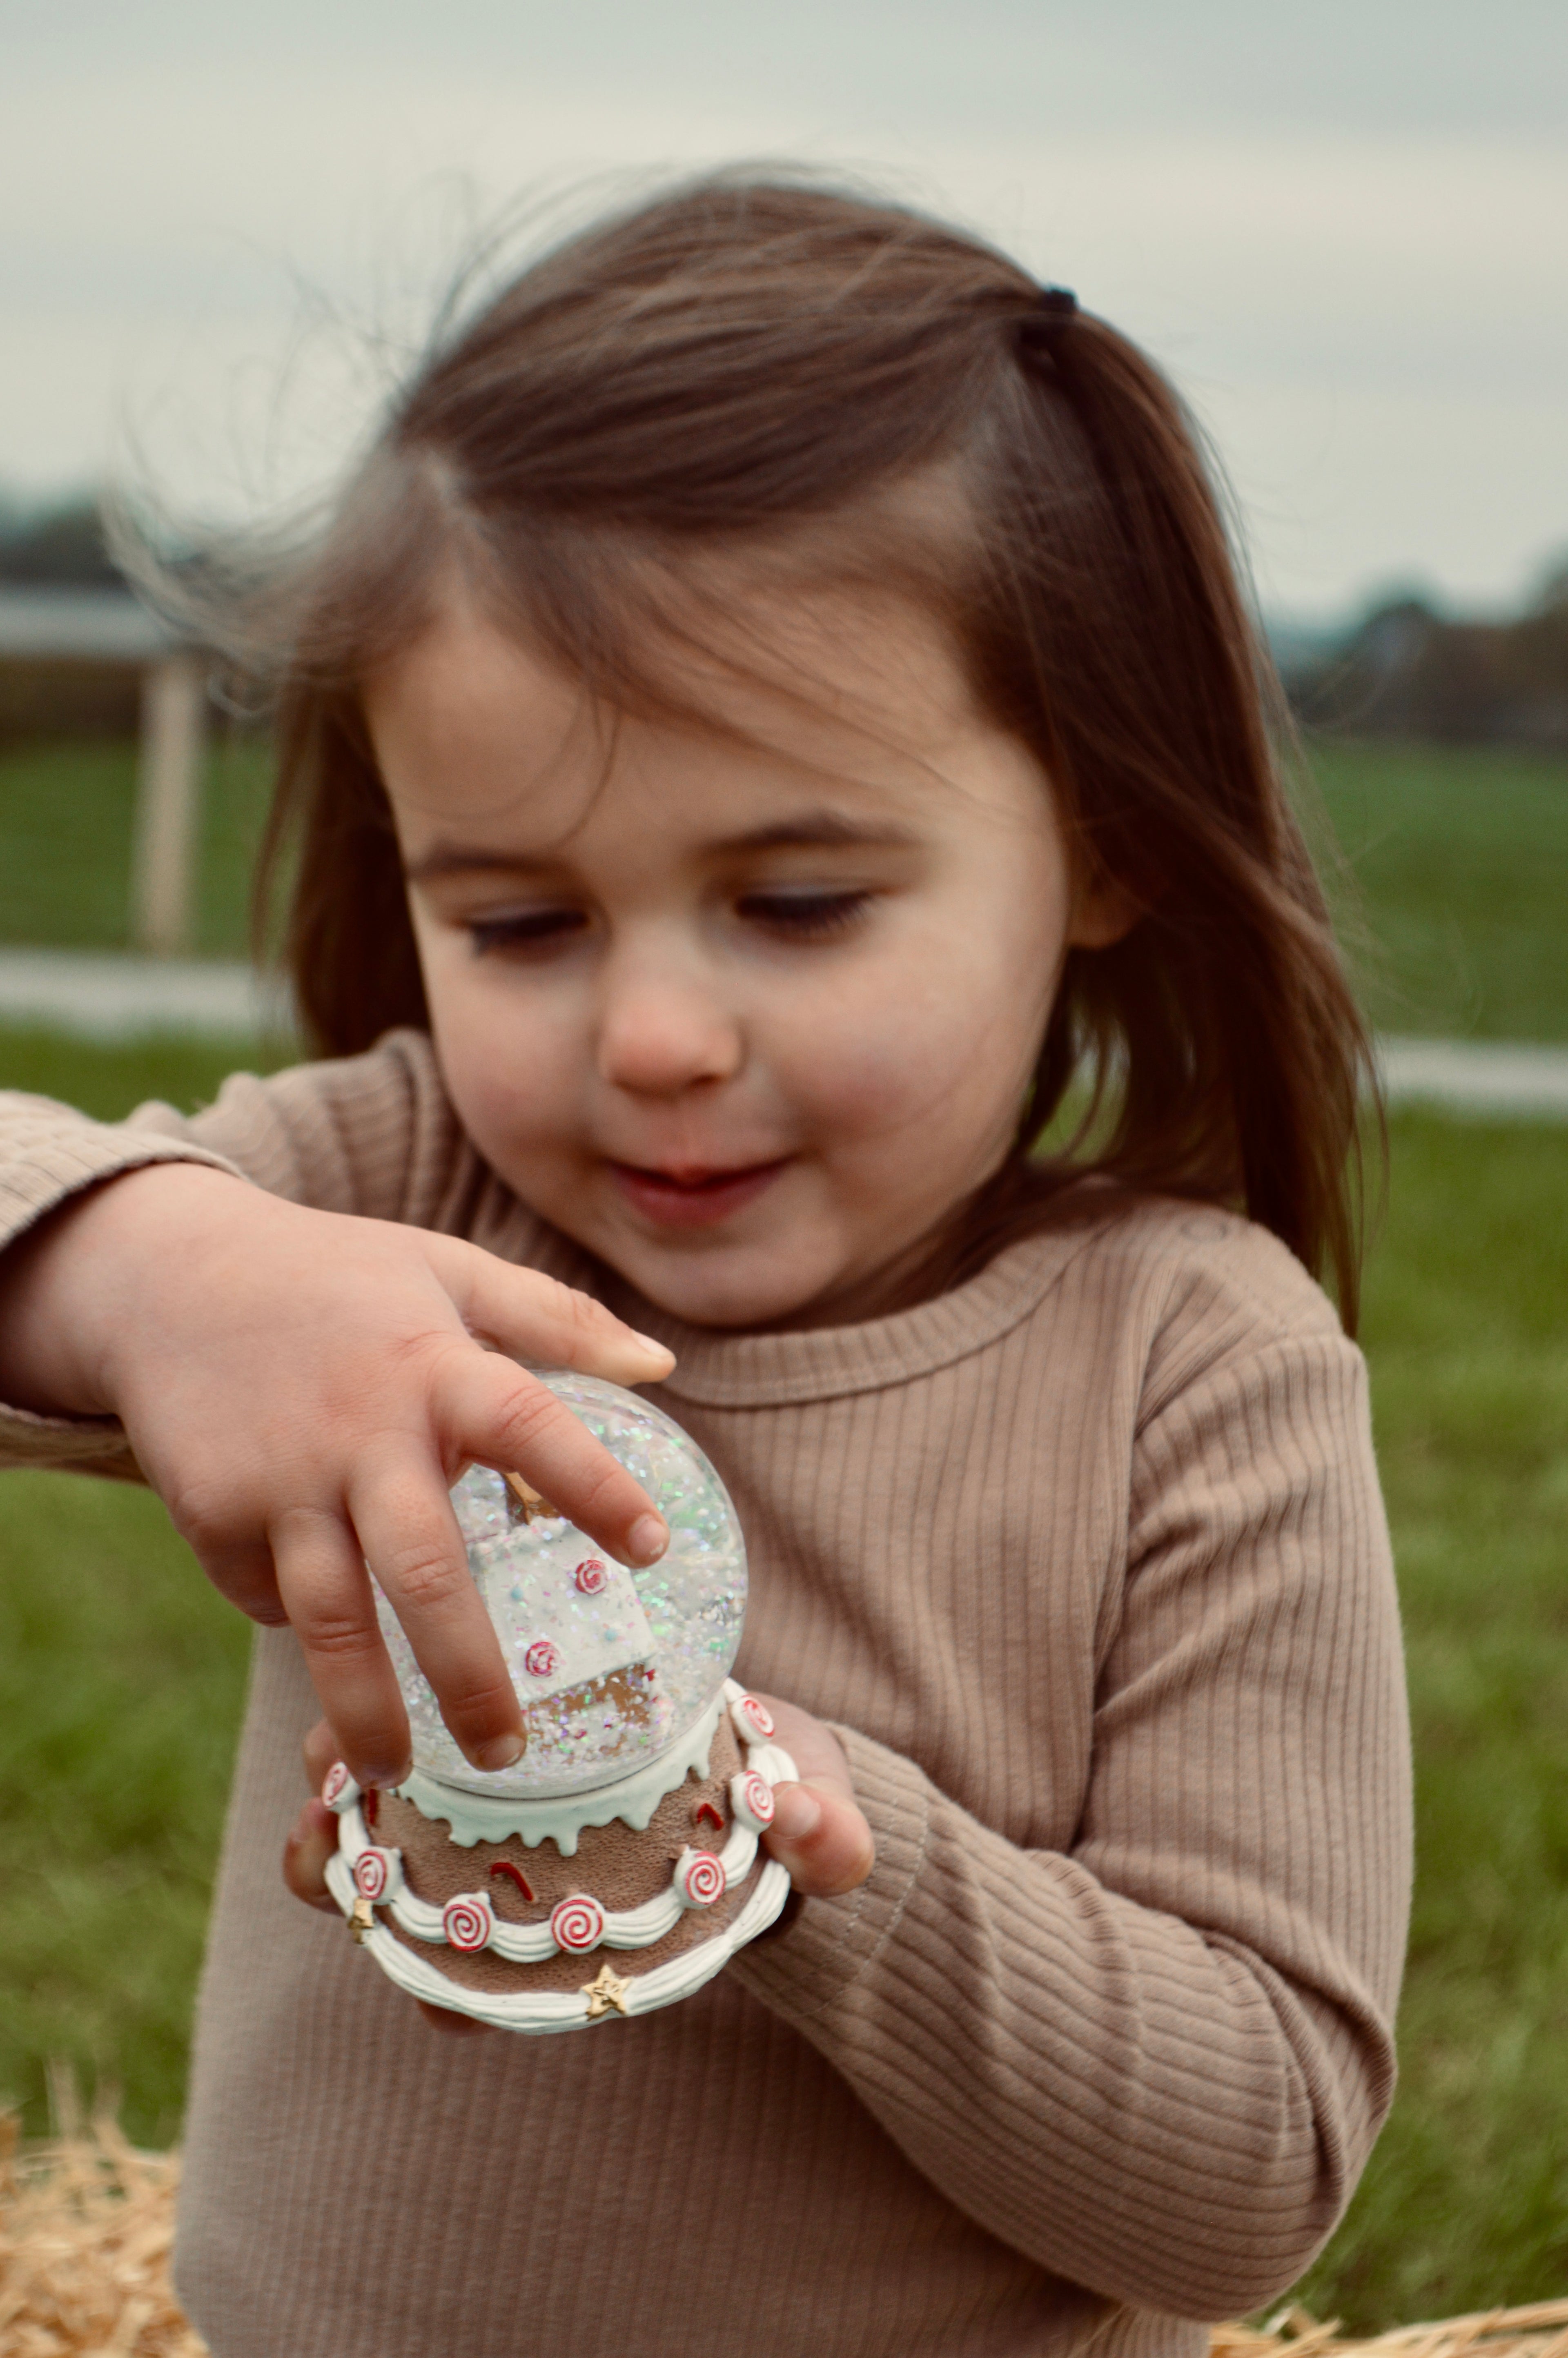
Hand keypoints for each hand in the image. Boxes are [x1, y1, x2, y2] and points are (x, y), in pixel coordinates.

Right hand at [0, 1163, 674, 1783]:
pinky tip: (319, 1640)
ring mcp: (279, 1480)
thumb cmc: (337, 1278)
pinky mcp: (210, 1513)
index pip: (527, 1426)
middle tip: (506, 1755)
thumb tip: (664, 1364)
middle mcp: (359, 1432)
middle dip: (467, 1675)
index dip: (592, 1486)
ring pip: (329, 1621)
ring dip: (365, 1710)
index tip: (652, 1548)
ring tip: (396, 1776)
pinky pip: (264, 1597)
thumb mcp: (447, 1269)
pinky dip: (293, 1623)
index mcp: (432, 1368)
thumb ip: (558, 1319)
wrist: (168, 1275)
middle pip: (423, 1572)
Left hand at [283, 1698, 874, 2035]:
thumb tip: (808, 1824)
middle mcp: (525, 1881)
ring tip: (328, 1761)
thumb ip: (822, 1836)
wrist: (775, 1749)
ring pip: (387, 1828)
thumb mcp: (817, 1819)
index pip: (498, 1995)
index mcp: (587, 1928)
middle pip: (408, 1912)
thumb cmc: (787, 1805)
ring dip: (345, 1804)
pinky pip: (411, 1743)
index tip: (424, 1986)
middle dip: (354, 1887)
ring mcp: (498, 1815)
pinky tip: (373, 1682)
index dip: (446, 2000)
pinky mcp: (491, 1738)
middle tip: (326, 1846)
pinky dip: (379, 1726)